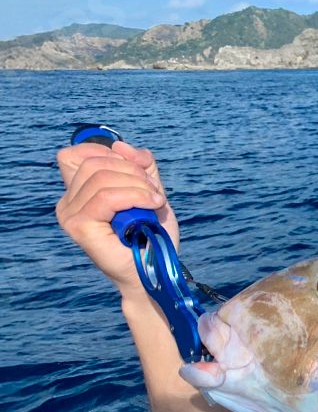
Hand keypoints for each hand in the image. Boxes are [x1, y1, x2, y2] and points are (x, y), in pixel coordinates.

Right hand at [56, 140, 177, 295]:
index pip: (80, 153)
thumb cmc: (151, 233)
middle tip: (154, 191)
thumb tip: (119, 144)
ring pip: (102, 179)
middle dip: (132, 171)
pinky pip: (106, 197)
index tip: (139, 169)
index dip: (110, 154)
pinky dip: (135, 196)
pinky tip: (152, 205)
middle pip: (95, 163)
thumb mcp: (149, 189)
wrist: (155, 267)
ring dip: (138, 185)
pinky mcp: (78, 226)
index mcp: (79, 191)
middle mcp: (68, 201)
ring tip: (156, 201)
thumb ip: (140, 165)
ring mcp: (70, 214)